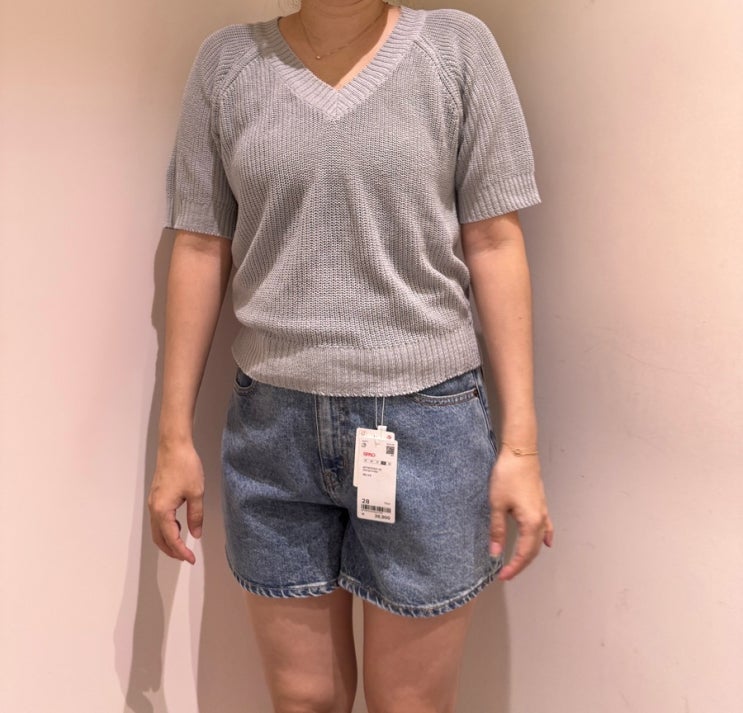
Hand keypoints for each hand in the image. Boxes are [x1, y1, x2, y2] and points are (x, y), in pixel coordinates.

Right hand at [147, 441, 204, 564]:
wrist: (174, 446)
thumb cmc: (186, 468)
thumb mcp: (196, 493)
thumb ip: (196, 516)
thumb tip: (195, 535)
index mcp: (162, 511)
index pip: (171, 539)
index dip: (181, 551)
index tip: (191, 560)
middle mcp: (153, 509)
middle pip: (159, 538)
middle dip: (172, 550)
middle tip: (186, 557)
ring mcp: (153, 502)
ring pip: (157, 530)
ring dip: (168, 541)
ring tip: (183, 547)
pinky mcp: (156, 496)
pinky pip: (158, 520)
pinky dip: (166, 530)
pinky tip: (179, 527)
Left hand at [488, 450, 553, 580]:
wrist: (520, 453)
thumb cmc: (507, 477)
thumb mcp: (497, 505)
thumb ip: (497, 530)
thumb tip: (495, 553)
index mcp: (531, 522)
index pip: (524, 553)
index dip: (514, 567)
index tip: (502, 576)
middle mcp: (541, 519)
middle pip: (534, 550)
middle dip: (521, 564)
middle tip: (507, 573)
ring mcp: (543, 511)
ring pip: (539, 540)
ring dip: (530, 553)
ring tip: (519, 563)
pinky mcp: (540, 503)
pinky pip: (546, 526)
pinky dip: (545, 537)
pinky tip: (547, 543)